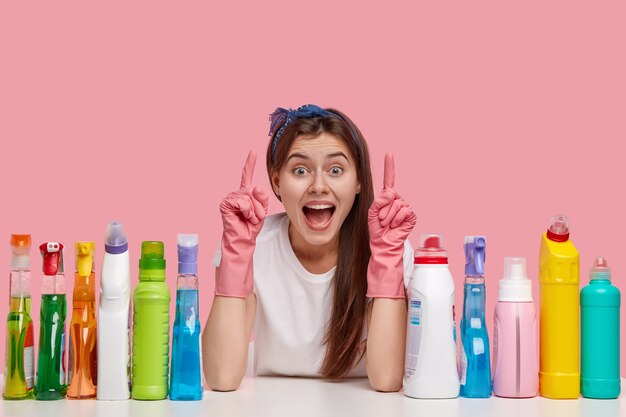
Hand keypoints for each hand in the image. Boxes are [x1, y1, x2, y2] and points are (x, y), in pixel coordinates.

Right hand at [216, 151, 268, 297]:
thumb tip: (256, 189)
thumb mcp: (260, 215)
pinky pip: (240, 201)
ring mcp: (229, 202)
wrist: (242, 249)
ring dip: (253, 209)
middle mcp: (235, 198)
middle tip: (255, 218)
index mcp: (244, 199)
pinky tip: (243, 219)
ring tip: (249, 220)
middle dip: (259, 205)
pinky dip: (246, 210)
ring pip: (247, 195)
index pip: (246, 179)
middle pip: (252, 190)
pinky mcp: (225, 207)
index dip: (248, 165)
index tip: (252, 151)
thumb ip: (260, 200)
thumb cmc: (250, 234)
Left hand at [366, 153, 415, 298]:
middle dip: (382, 210)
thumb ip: (378, 201)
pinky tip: (396, 225)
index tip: (389, 154)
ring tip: (387, 224)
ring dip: (388, 216)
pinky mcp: (411, 214)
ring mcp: (405, 206)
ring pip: (396, 204)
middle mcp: (397, 199)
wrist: (383, 244)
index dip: (390, 166)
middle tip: (382, 220)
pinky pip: (404, 211)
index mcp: (387, 197)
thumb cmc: (377, 229)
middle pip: (390, 196)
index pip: (390, 179)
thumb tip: (390, 193)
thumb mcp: (372, 213)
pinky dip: (397, 219)